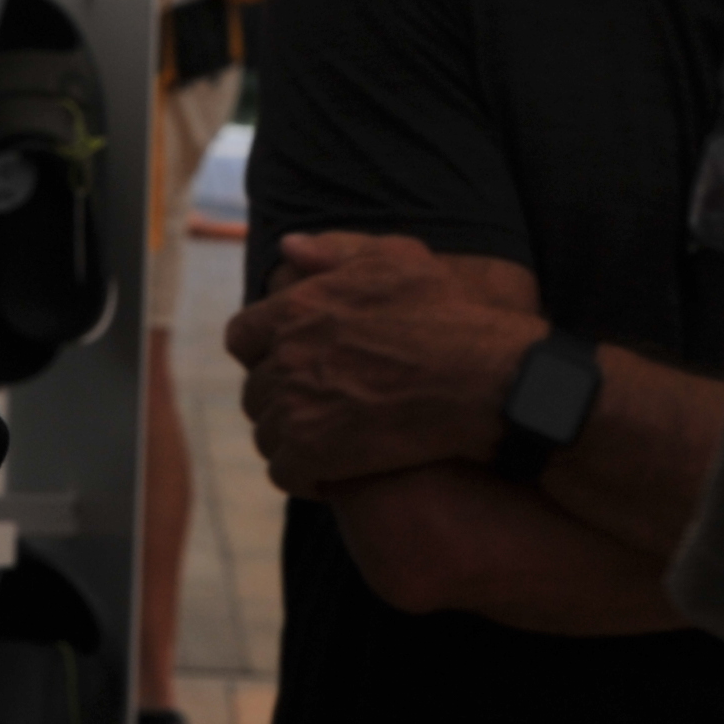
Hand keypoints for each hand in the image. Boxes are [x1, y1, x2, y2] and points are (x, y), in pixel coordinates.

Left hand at [224, 233, 545, 495]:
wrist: (482, 381)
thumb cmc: (448, 315)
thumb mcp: (397, 259)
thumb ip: (336, 250)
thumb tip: (288, 247)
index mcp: (297, 308)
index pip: (241, 337)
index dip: (262, 351)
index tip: (288, 362)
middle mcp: (287, 357)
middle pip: (254, 390)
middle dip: (281, 398)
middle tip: (320, 406)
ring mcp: (297, 409)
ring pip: (267, 435)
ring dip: (293, 440)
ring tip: (330, 441)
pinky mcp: (314, 456)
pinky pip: (285, 473)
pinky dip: (306, 476)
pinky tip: (336, 471)